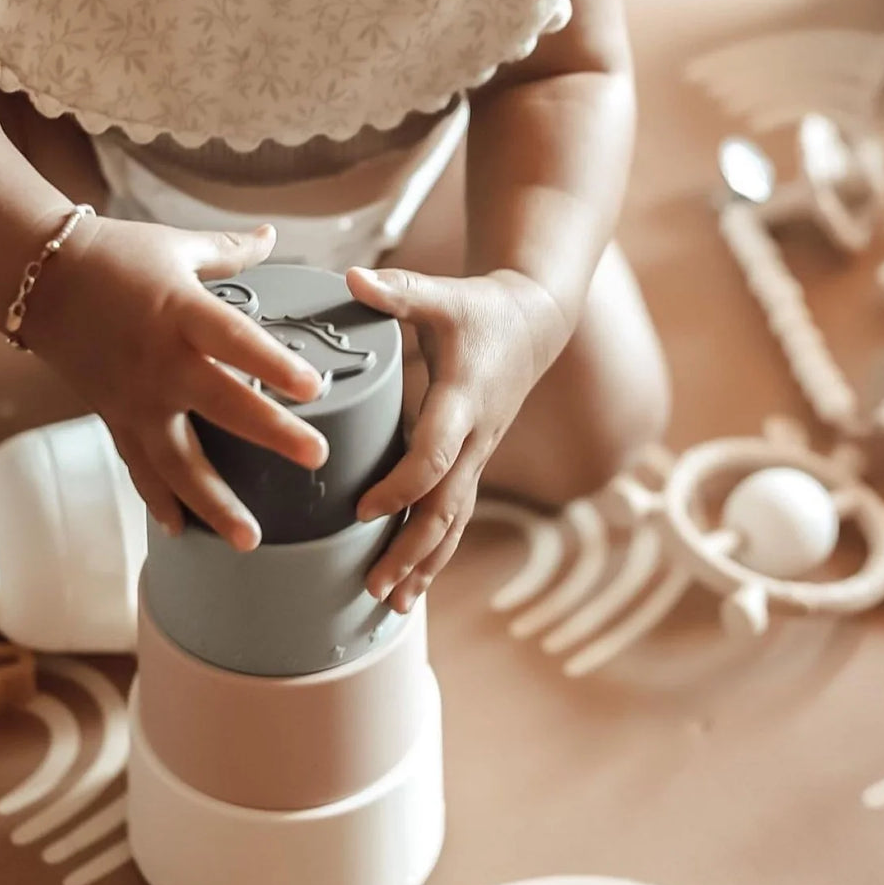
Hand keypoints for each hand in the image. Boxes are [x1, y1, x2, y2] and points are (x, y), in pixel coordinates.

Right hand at [23, 215, 327, 548]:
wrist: (37, 280)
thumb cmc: (115, 256)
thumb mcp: (177, 247)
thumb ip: (229, 252)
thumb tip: (272, 236)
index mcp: (182, 312)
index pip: (236, 339)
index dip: (274, 363)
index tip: (315, 387)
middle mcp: (160, 362)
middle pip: (221, 405)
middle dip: (271, 433)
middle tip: (317, 458)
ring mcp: (135, 397)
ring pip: (176, 459)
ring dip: (213, 501)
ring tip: (251, 538)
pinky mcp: (114, 416)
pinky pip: (139, 465)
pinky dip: (158, 499)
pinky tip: (182, 531)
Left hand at [346, 265, 567, 612]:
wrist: (532, 324)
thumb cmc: (479, 309)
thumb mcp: (440, 295)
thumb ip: (397, 291)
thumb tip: (350, 278)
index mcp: (462, 400)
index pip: (435, 455)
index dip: (402, 486)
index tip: (363, 510)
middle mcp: (475, 438)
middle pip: (446, 508)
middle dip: (412, 550)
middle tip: (374, 585)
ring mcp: (478, 456)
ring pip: (454, 522)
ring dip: (424, 565)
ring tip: (389, 606)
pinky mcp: (474, 463)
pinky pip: (455, 517)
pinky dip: (433, 554)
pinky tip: (408, 588)